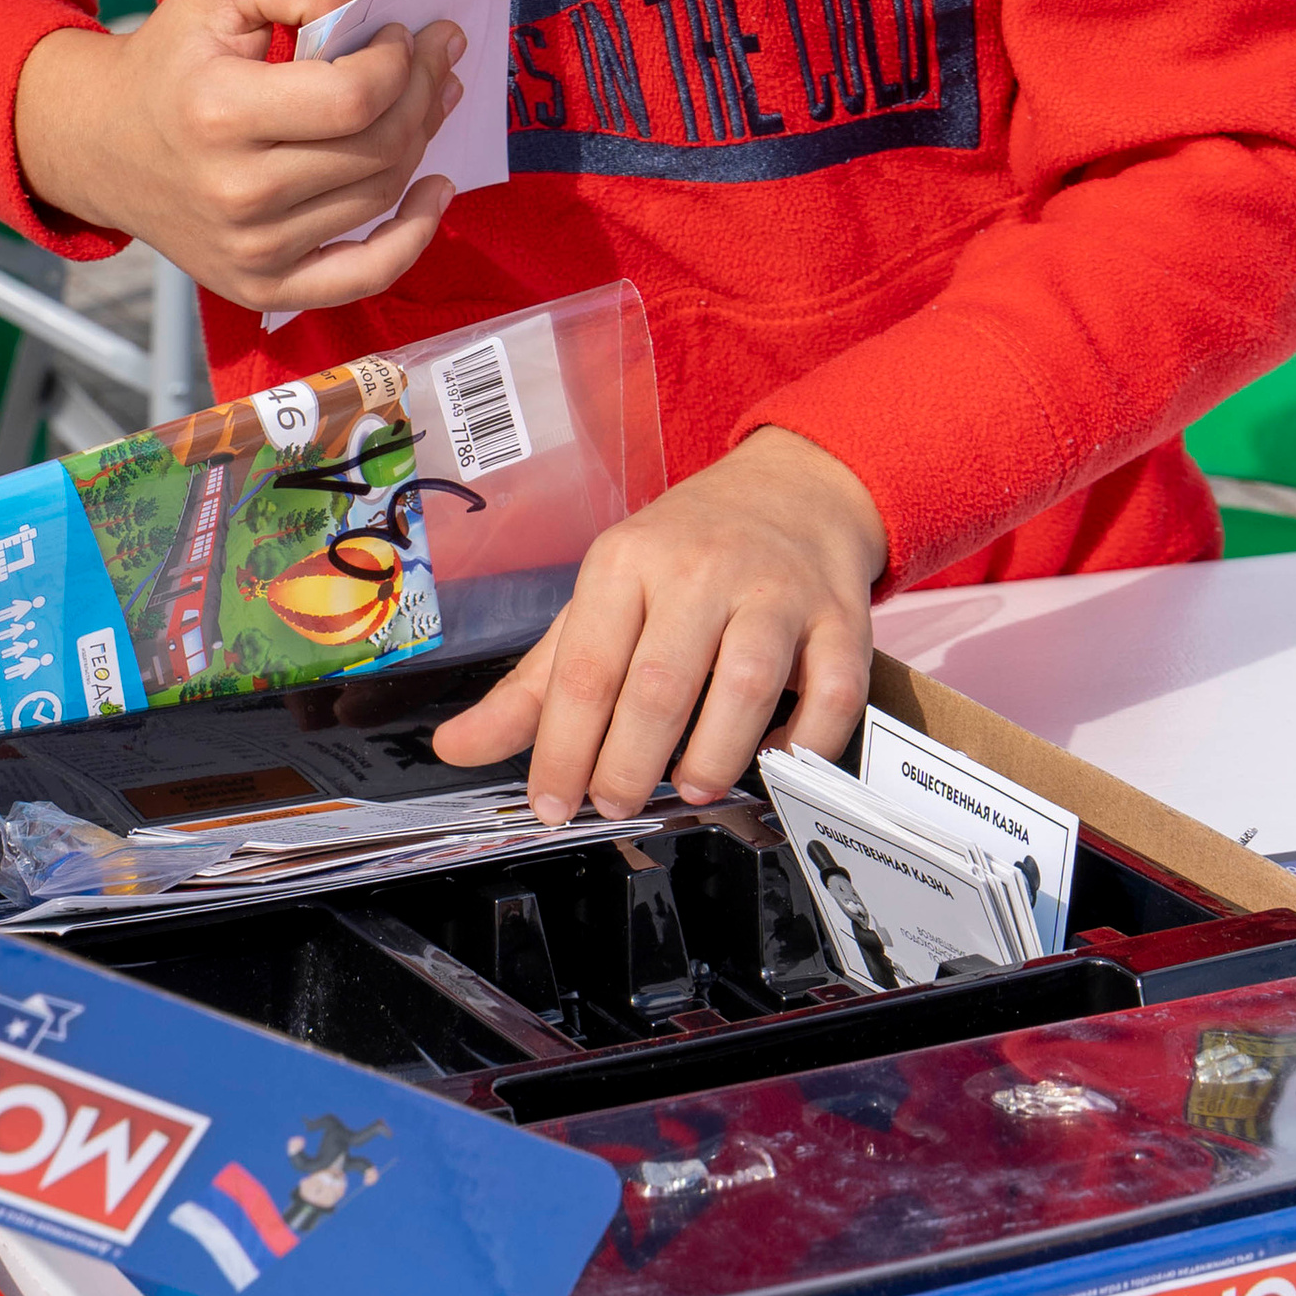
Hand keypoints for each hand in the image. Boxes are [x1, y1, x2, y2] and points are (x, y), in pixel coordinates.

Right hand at [12, 0, 463, 314]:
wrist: (102, 142)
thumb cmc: (174, 54)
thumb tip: (376, 23)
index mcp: (219, 110)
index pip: (354, 98)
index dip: (400, 62)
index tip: (400, 35)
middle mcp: (234, 192)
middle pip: (377, 148)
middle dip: (424, 91)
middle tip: (436, 58)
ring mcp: (250, 249)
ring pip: (379, 194)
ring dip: (422, 140)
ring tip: (428, 98)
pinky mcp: (261, 286)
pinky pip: (364, 277)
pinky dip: (414, 237)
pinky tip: (434, 190)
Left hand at [430, 427, 887, 820]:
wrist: (793, 491)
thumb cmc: (685, 557)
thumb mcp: (601, 601)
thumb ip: (534, 685)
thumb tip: (455, 747)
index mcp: (627, 562)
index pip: (585, 670)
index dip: (562, 750)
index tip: (551, 803)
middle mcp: (700, 569)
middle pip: (658, 685)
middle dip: (628, 765)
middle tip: (616, 804)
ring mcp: (776, 591)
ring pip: (746, 686)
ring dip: (713, 755)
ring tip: (691, 788)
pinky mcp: (840, 617)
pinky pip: (831, 692)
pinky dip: (805, 740)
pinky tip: (774, 760)